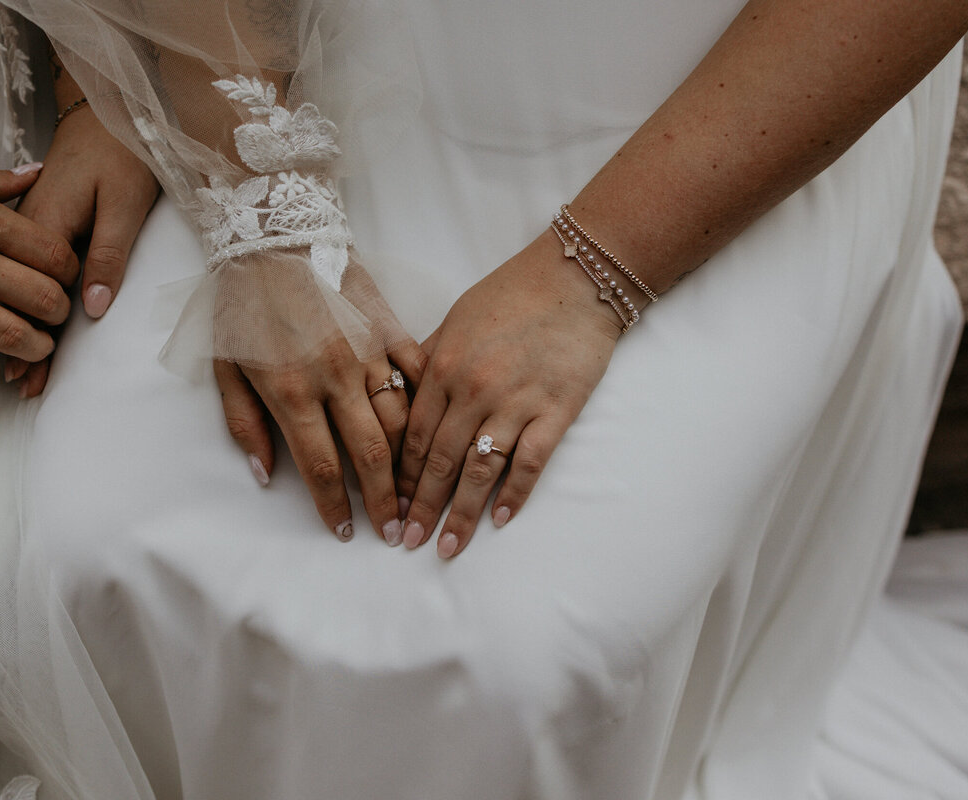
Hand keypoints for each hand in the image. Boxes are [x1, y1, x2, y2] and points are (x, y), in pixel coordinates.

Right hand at [8, 103, 159, 395]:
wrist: (105, 109)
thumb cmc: (120, 153)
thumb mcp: (124, 203)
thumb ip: (108, 253)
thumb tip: (95, 307)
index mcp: (46, 223)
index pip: (42, 296)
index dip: (42, 339)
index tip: (36, 377)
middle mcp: (26, 228)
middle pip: (22, 298)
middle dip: (22, 345)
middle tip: (25, 388)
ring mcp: (21, 226)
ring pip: (12, 286)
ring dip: (13, 329)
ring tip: (14, 373)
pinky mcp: (26, 222)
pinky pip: (11, 270)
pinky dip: (9, 298)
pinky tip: (6, 323)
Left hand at [215, 257, 426, 543]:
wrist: (271, 233)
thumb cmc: (240, 302)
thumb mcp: (223, 366)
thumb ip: (244, 423)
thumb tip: (264, 475)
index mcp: (289, 391)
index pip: (320, 467)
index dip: (335, 508)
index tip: (345, 533)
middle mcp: (335, 377)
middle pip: (372, 455)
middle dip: (384, 501)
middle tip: (395, 531)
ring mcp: (367, 351)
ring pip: (403, 420)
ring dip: (410, 463)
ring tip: (414, 490)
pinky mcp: (387, 326)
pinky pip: (417, 372)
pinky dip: (426, 404)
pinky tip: (432, 429)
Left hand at [398, 233, 627, 557]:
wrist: (575, 277)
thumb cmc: (510, 295)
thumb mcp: (453, 320)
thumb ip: (426, 361)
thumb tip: (397, 396)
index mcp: (442, 367)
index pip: (413, 437)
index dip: (402, 478)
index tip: (392, 507)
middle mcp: (473, 390)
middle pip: (440, 463)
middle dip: (422, 507)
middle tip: (409, 541)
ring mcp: (515, 402)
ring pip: (480, 470)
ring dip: (462, 514)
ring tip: (448, 547)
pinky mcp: (556, 410)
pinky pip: (530, 462)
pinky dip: (514, 493)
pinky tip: (500, 520)